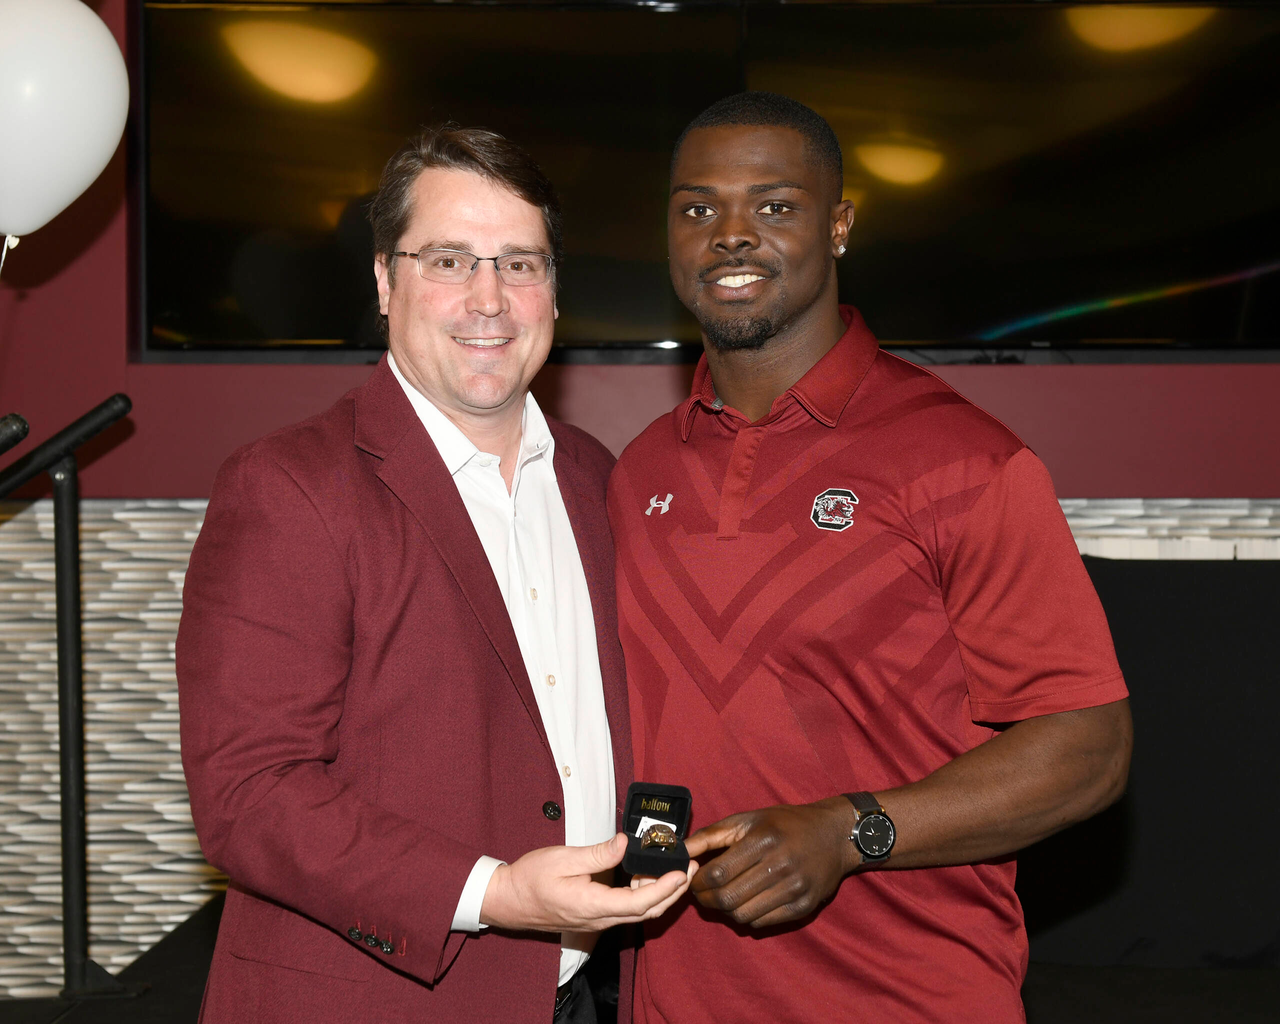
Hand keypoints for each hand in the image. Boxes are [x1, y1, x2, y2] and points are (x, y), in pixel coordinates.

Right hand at [480, 833, 692, 932]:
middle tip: (690, 868)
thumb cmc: (531, 879)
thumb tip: (626, 843)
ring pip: (638, 914)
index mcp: (592, 905)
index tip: (683, 872)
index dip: (665, 888)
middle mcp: (599, 919)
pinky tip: (644, 877)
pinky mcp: (595, 917)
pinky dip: (643, 896)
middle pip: (647, 912)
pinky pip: (626, 911)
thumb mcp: (563, 858)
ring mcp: (597, 921)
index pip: (639, 903)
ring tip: (671, 868)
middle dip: (673, 892)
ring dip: (659, 894)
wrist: (509, 901)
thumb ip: (598, 854)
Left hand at [684, 797, 855, 927]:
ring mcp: (794, 890)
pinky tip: (746, 901)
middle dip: (706, 900)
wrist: (834, 835)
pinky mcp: (803, 908)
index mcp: (763, 840)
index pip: (718, 874)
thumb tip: (680, 849)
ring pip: (742, 916)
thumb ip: (711, 835)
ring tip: (723, 896)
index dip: (698, 882)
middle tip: (701, 893)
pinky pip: (762, 923)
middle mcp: (780, 866)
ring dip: (725, 910)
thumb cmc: (785, 824)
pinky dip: (747, 916)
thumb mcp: (748, 819)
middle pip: (728, 899)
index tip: (692, 879)